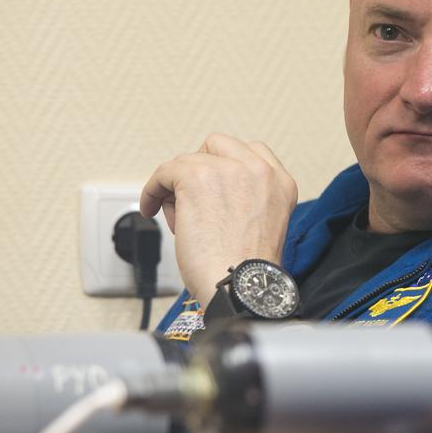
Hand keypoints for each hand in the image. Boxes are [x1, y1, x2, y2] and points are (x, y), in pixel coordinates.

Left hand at [140, 134, 297, 305]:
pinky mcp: (198, 176)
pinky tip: (151, 207)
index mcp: (280, 182)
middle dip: (199, 167)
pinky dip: (153, 189)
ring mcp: (229, 169)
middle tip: (188, 195)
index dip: (224, 166)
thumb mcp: (263, 224)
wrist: (239, 286)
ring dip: (177, 185)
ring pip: (189, 160)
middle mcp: (259, 170)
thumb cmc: (245, 271)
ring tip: (176, 216)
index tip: (211, 184)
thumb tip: (202, 191)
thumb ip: (245, 199)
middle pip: (217, 145)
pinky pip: (165, 171)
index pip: (251, 151)